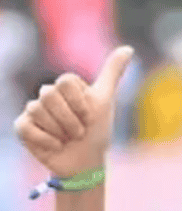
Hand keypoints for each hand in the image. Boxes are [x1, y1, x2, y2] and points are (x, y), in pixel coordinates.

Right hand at [13, 46, 133, 178]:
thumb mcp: (105, 100)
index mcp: (66, 87)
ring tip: (68, 139)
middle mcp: (48, 95)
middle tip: (80, 131)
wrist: (86, 161)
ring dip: (60, 130)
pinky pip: (25, 126)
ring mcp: (33, 110)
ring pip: (37, 109)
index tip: (90, 116)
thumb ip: (112, 73)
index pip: (65, 81)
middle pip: (49, 93)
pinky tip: (56, 146)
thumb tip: (128, 48)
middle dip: (70, 118)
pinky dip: (46, 140)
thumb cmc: (96, 130)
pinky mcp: (23, 127)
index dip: (80, 103)